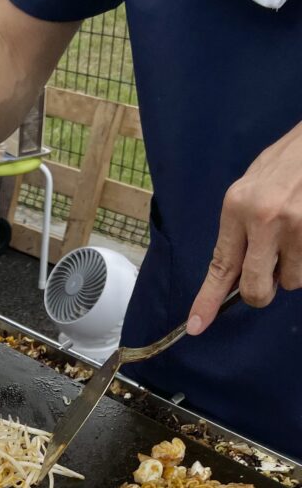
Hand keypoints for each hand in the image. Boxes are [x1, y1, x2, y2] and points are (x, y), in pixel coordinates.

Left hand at [187, 121, 301, 333]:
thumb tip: (232, 272)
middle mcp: (265, 219)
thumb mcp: (251, 186)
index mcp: (238, 206)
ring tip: (297, 235)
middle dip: (261, 292)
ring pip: (292, 281)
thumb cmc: (288, 161)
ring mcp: (298, 226)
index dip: (208, 301)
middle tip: (269, 275)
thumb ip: (240, 229)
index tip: (197, 326)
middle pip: (255, 289)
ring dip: (293, 269)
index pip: (220, 266)